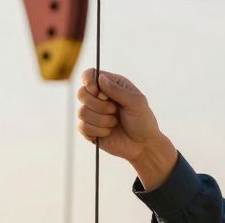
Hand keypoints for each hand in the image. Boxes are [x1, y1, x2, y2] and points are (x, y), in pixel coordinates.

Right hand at [77, 68, 177, 188]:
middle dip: (98, 105)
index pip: (89, 75)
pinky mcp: (89, 130)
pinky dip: (97, 131)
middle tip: (114, 111)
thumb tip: (100, 78)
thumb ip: (117, 90)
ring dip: (101, 120)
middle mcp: (99, 98)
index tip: (96, 91)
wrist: (143, 146)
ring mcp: (93, 114)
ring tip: (114, 123)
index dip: (88, 81)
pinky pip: (82, 127)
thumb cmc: (143, 121)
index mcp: (111, 85)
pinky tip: (108, 132)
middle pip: (82, 93)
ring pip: (82, 112)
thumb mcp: (136, 102)